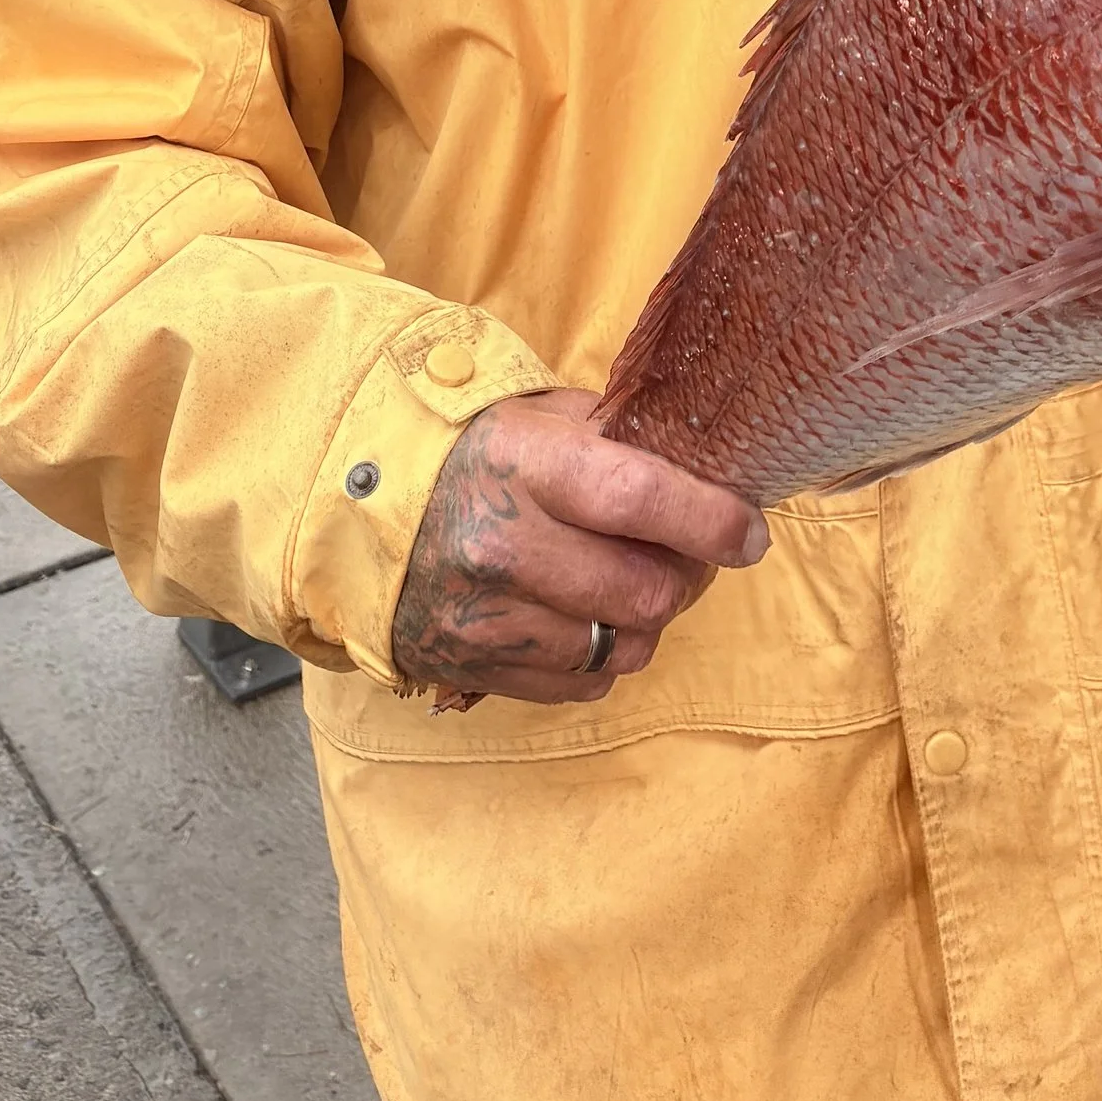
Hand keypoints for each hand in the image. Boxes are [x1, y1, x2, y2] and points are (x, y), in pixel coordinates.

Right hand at [390, 388, 766, 708]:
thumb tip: (700, 468)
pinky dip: (602, 655)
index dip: (710, 519)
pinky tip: (585, 614)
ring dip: (646, 620)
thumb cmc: (465, 449)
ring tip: (633, 582)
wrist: (351, 511)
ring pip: (621, 647)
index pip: (638, 498)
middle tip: (689, 553)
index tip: (750, 531)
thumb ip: (615, 438)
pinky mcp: (475, 669)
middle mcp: (503, 546)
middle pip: (643, 592)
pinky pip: (581, 683)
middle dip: (686, 575)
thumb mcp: (535, 416)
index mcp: (523, 464)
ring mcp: (486, 618)